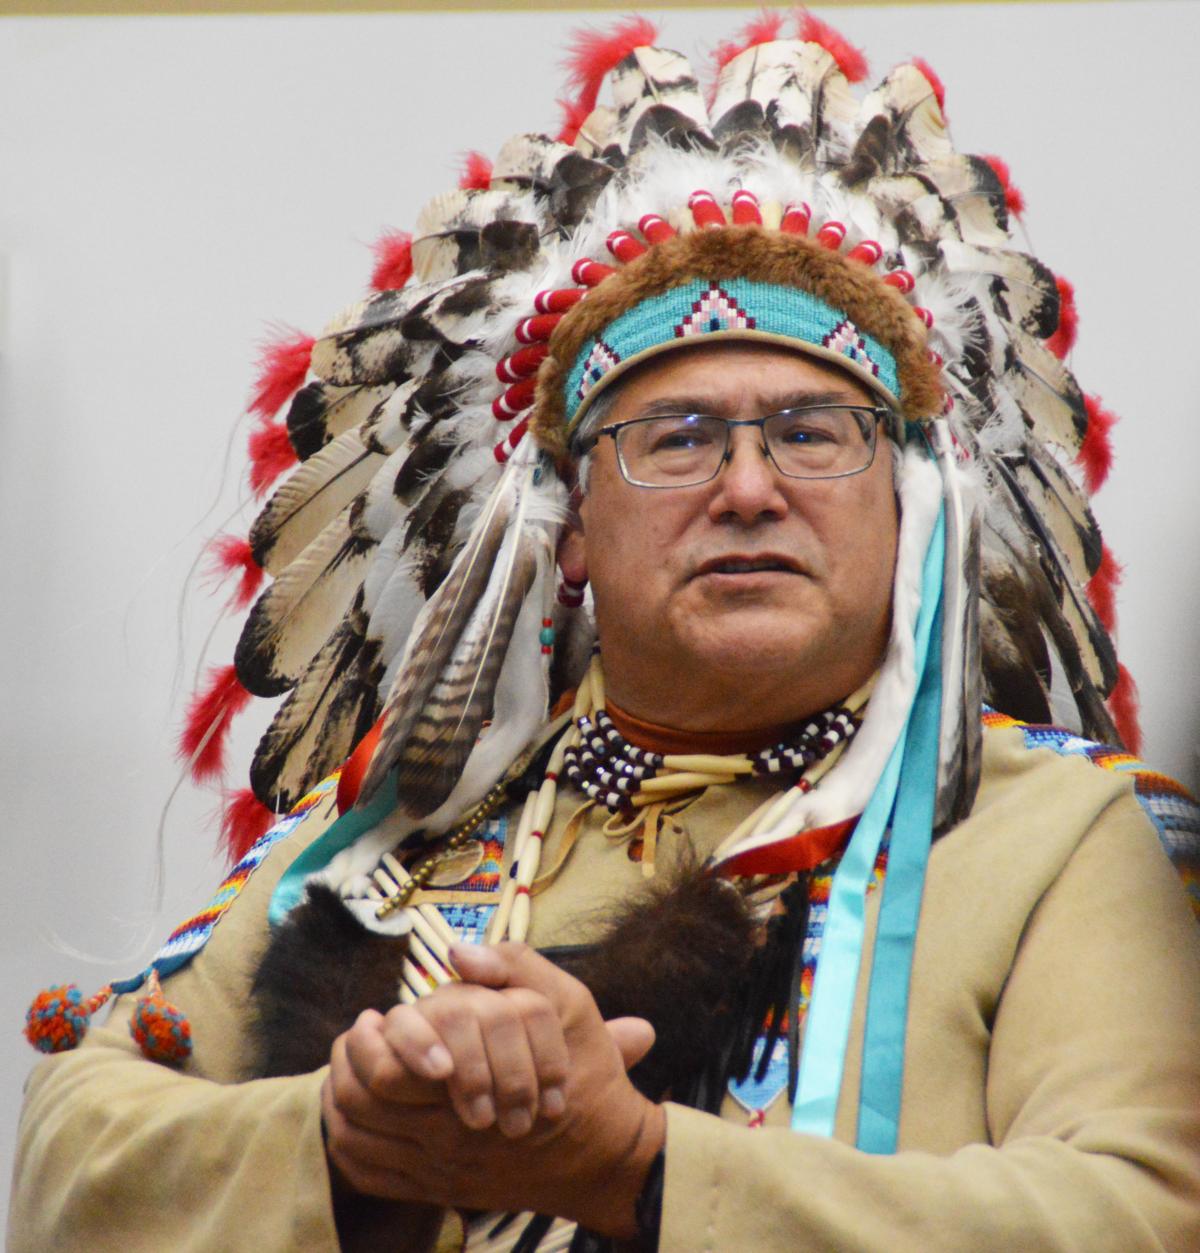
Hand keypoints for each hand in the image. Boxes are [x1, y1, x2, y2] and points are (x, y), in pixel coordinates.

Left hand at [321, 943, 664, 1236]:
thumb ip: (514, 967)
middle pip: (362, 1106)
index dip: (368, 1041)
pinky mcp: (442, 1193)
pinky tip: (353, 1118)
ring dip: (343, 1103)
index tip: (374, 1017)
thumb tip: (458, 952)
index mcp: (470, 1085)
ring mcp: (442, 1171)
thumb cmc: (588, 1075)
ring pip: (360, 1141)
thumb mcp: (567, 1004)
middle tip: (357, 1037)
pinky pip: (372, 1177)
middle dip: (347, 1065)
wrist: (607, 1156)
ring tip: (349, 1071)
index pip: (386, 1071)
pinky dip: (351, 1147)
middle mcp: (448, 1137)